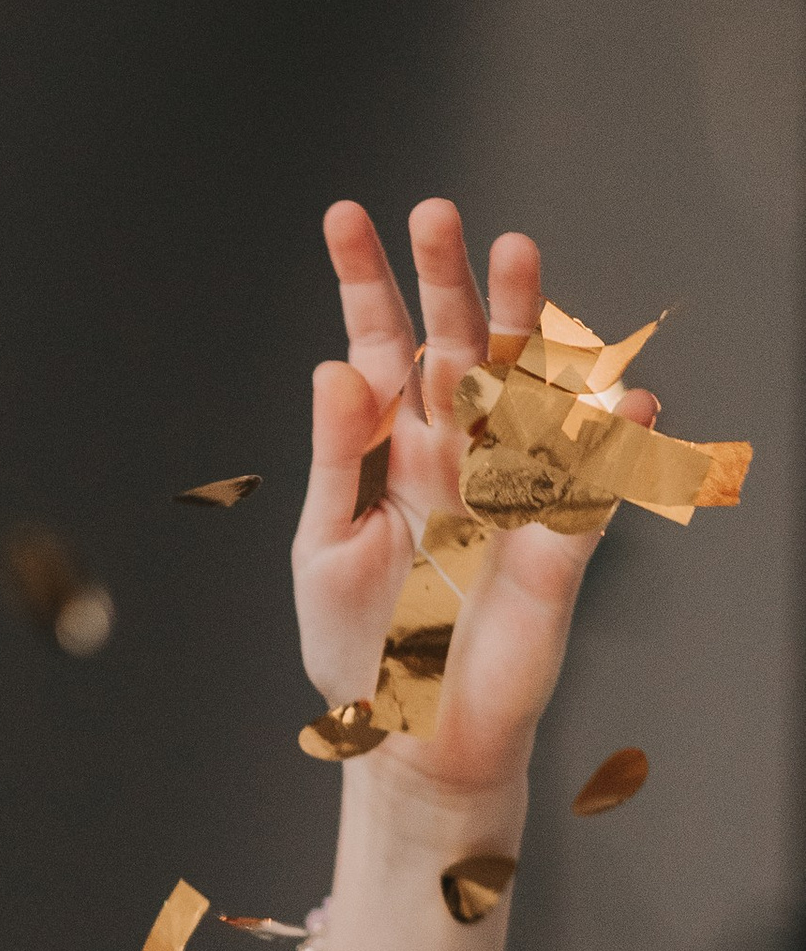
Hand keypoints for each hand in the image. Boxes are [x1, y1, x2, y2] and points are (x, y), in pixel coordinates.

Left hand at [295, 199, 652, 797]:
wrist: (411, 738)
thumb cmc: (360, 646)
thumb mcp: (326, 547)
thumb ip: (336, 458)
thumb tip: (333, 366)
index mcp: (391, 450)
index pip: (379, 348)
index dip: (366, 282)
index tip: (345, 215)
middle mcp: (454, 453)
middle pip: (456, 347)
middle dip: (448, 279)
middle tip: (438, 212)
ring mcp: (509, 490)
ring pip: (525, 389)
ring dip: (524, 327)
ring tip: (519, 257)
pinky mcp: (558, 541)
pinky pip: (592, 481)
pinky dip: (613, 437)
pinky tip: (625, 391)